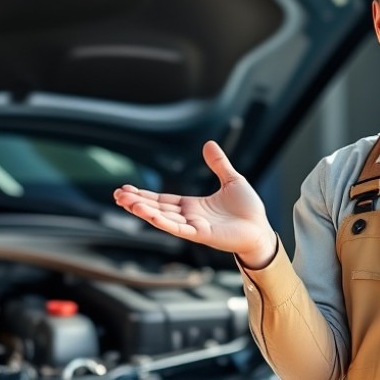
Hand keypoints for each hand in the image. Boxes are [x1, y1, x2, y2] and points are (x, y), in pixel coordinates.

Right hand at [113, 140, 277, 268]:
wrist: (261, 229)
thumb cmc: (249, 210)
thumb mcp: (232, 180)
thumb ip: (218, 164)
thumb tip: (209, 144)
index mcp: (193, 206)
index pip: (163, 199)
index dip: (145, 195)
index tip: (127, 189)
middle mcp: (189, 217)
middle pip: (157, 208)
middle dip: (137, 201)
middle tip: (117, 194)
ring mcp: (193, 227)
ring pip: (163, 217)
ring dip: (143, 210)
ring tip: (124, 201)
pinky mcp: (201, 235)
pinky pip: (178, 228)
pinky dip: (162, 221)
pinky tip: (148, 214)